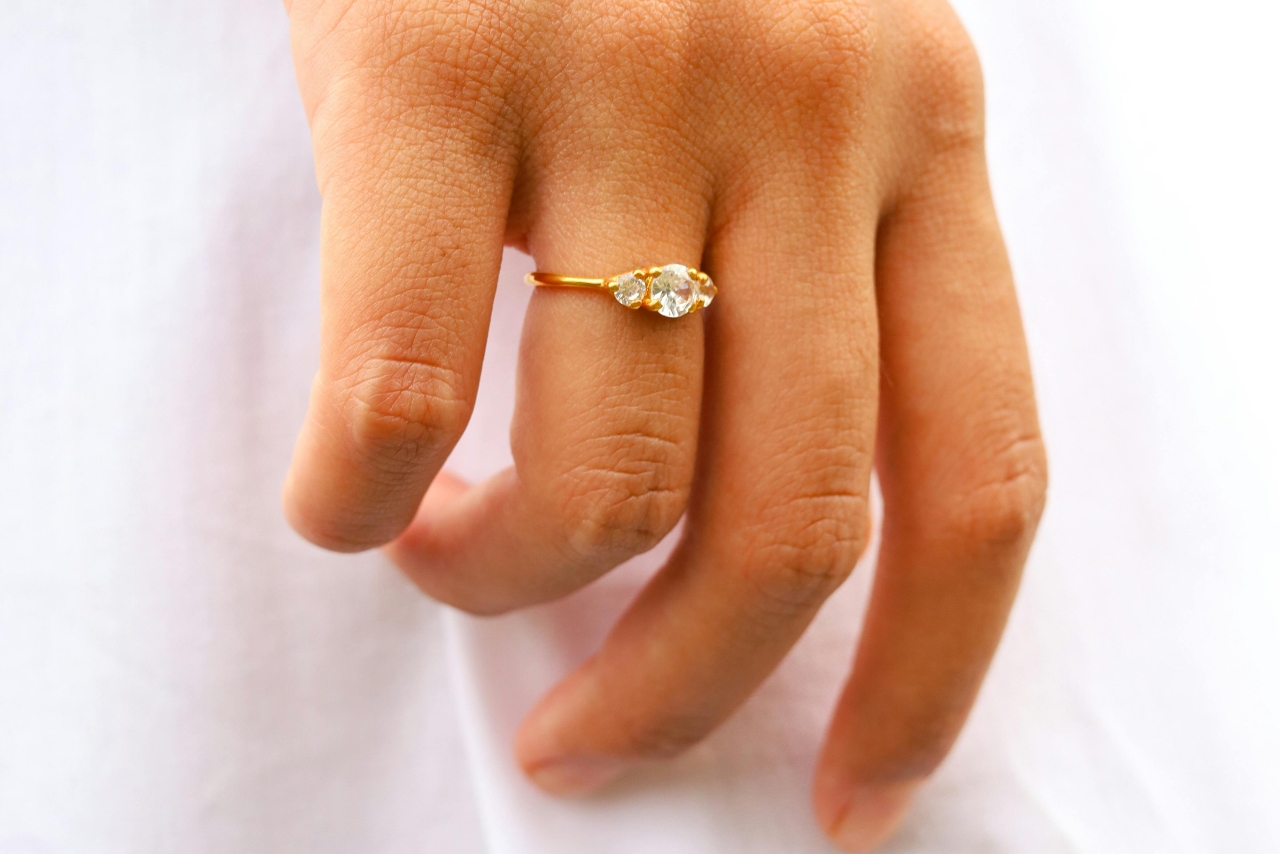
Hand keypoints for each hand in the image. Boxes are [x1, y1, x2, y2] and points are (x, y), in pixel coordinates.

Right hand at [281, 0, 1046, 847]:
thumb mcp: (812, 86)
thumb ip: (818, 278)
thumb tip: (739, 531)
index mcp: (924, 147)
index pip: (979, 480)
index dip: (927, 678)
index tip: (852, 794)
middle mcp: (806, 124)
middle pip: (788, 526)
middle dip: (682, 689)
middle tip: (587, 739)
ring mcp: (626, 89)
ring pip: (603, 478)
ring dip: (509, 584)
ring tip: (453, 566)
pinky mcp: (436, 67)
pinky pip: (410, 379)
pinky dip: (364, 492)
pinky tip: (344, 501)